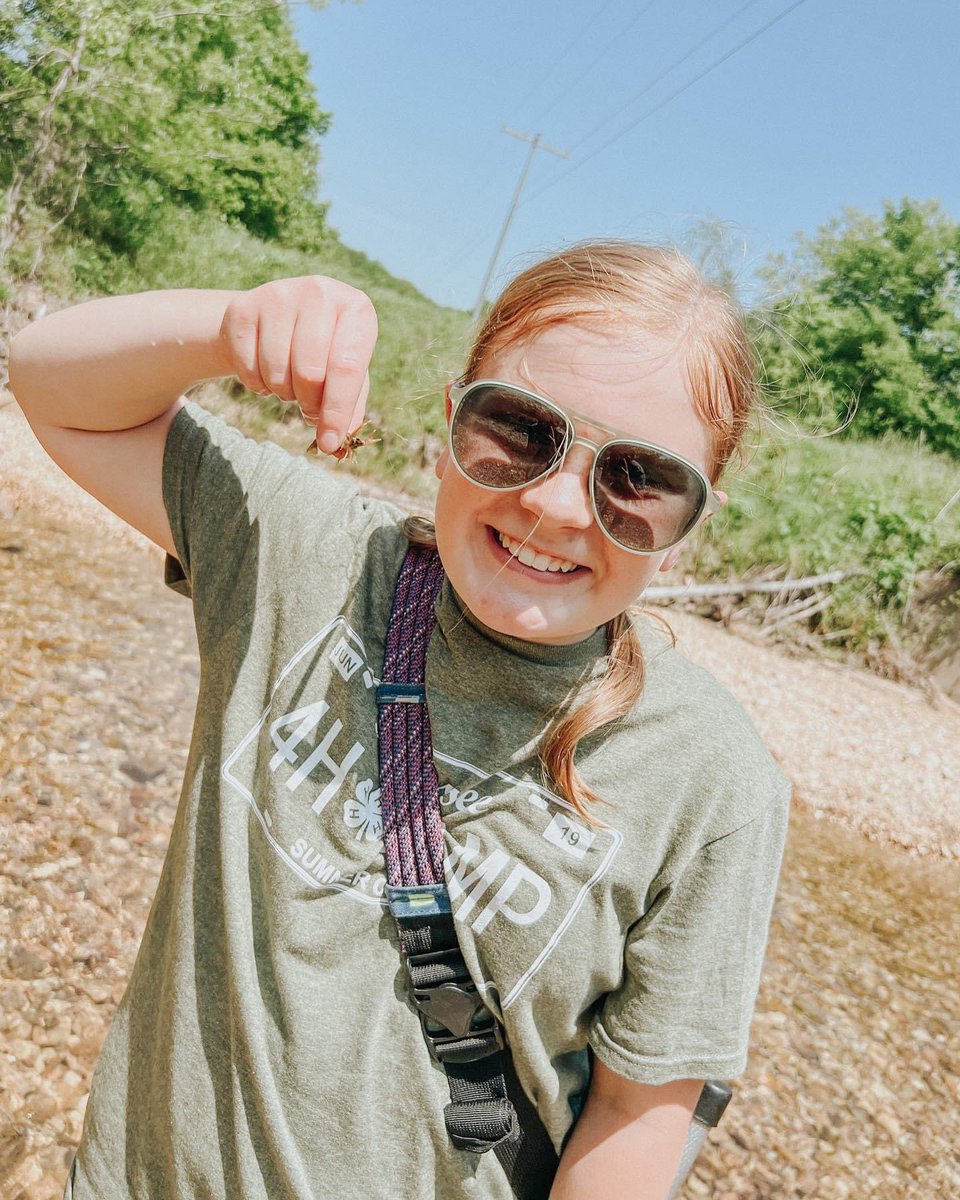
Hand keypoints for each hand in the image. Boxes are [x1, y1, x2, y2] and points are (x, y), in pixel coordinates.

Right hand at [218, 275, 377, 454]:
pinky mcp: (242, 307)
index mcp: (356, 308)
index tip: (329, 443)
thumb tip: (336, 448)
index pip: (347, 368)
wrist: (274, 319)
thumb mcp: (346, 375)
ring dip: (283, 393)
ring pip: (277, 372)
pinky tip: (266, 371)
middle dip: (308, 403)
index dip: (337, 412)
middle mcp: (320, 292)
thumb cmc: (324, 353)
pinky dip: (258, 385)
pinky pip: (248, 369)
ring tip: (290, 382)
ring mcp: (278, 294)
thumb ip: (349, 410)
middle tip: (309, 406)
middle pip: (309, 372)